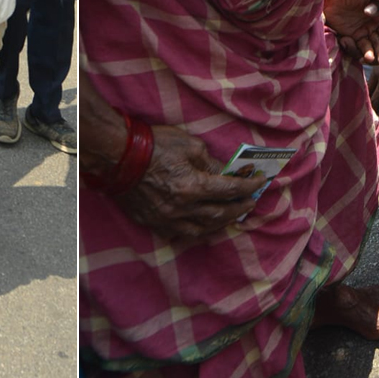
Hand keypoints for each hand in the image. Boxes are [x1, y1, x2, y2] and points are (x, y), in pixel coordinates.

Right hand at [113, 125, 266, 242]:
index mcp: (193, 186)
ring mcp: (168, 218)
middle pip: (220, 213)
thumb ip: (209, 161)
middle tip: (251, 204)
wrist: (118, 157)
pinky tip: (204, 227)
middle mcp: (183, 207)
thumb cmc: (153, 145)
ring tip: (232, 217)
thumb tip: (222, 172)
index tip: (260, 182)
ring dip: (221, 223)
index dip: (248, 186)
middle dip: (239, 208)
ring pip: (202, 229)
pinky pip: (181, 233)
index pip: (229, 189)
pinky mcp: (154, 222)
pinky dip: (197, 231)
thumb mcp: (188, 144)